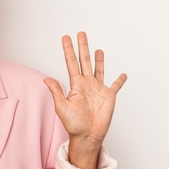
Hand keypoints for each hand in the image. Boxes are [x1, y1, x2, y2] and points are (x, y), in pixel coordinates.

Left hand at [44, 32, 126, 168]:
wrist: (87, 136)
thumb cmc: (73, 124)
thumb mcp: (62, 107)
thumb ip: (56, 92)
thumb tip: (46, 79)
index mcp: (76, 85)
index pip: (71, 63)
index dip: (68, 50)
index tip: (66, 37)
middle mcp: (87, 84)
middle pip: (85, 61)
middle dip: (83, 47)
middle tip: (81, 33)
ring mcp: (98, 89)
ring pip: (99, 70)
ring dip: (99, 59)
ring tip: (98, 49)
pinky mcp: (109, 96)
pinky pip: (115, 86)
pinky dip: (119, 80)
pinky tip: (122, 74)